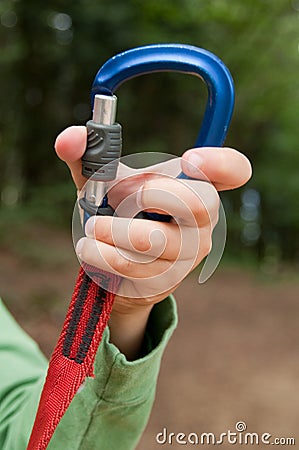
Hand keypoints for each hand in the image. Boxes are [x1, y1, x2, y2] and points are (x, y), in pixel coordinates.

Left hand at [55, 126, 250, 357]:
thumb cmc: (116, 214)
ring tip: (93, 227)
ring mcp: (188, 253)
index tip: (189, 159)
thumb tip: (71, 137)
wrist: (113, 265)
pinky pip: (132, 266)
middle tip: (118, 197)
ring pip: (153, 239)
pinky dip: (101, 253)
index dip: (221, 163)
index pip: (234, 170)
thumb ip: (88, 158)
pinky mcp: (167, 280)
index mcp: (195, 185)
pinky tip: (91, 249)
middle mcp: (202, 220)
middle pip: (197, 202)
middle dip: (146, 194)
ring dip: (109, 229)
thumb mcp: (104, 184)